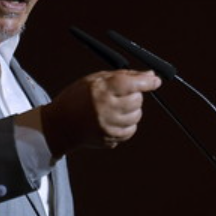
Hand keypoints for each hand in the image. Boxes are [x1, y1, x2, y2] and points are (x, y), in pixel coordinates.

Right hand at [41, 70, 162, 155]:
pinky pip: (130, 130)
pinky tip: (113, 119)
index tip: (155, 81)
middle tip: (122, 94)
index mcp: (101, 90)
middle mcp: (106, 109)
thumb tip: (149, 76)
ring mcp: (108, 126)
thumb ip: (124, 76)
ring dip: (131, 110)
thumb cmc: (77, 98)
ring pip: (136, 116)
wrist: (60, 125)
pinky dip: (127, 124)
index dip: (147, 82)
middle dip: (135, 95)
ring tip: (115, 107)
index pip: (132, 84)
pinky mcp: (110, 139)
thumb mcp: (96, 79)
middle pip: (137, 100)